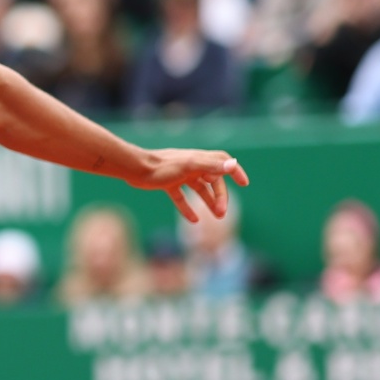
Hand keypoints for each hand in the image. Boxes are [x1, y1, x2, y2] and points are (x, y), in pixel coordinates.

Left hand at [130, 149, 249, 223]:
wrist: (134, 169)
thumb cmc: (161, 166)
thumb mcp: (189, 166)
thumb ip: (211, 165)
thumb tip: (233, 164)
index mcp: (199, 159)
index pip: (223, 162)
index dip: (235, 171)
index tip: (244, 183)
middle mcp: (192, 166)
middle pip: (212, 181)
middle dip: (220, 196)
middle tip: (222, 213)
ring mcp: (180, 175)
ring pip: (199, 190)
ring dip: (208, 202)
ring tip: (216, 217)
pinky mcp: (168, 184)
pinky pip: (181, 197)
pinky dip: (187, 208)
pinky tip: (193, 220)